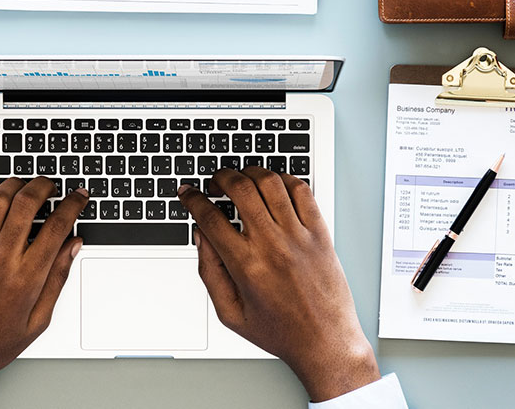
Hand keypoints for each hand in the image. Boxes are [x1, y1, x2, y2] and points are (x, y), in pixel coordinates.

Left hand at [0, 177, 87, 392]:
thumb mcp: (39, 319)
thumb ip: (58, 278)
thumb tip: (73, 246)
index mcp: (26, 278)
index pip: (57, 226)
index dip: (72, 204)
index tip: (78, 196)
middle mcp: (0, 260)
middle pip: (27, 203)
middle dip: (44, 186)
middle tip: (51, 186)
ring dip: (14, 184)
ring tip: (24, 185)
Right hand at [178, 168, 378, 402]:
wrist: (326, 343)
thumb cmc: (280, 331)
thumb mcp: (230, 313)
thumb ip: (209, 272)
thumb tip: (201, 235)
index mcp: (246, 266)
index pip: (210, 217)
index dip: (193, 199)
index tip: (188, 192)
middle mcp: (272, 245)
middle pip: (240, 189)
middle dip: (220, 177)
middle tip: (215, 183)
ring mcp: (299, 236)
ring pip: (270, 182)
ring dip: (250, 172)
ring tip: (243, 179)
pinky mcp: (320, 233)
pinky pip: (302, 191)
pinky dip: (284, 179)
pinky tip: (274, 186)